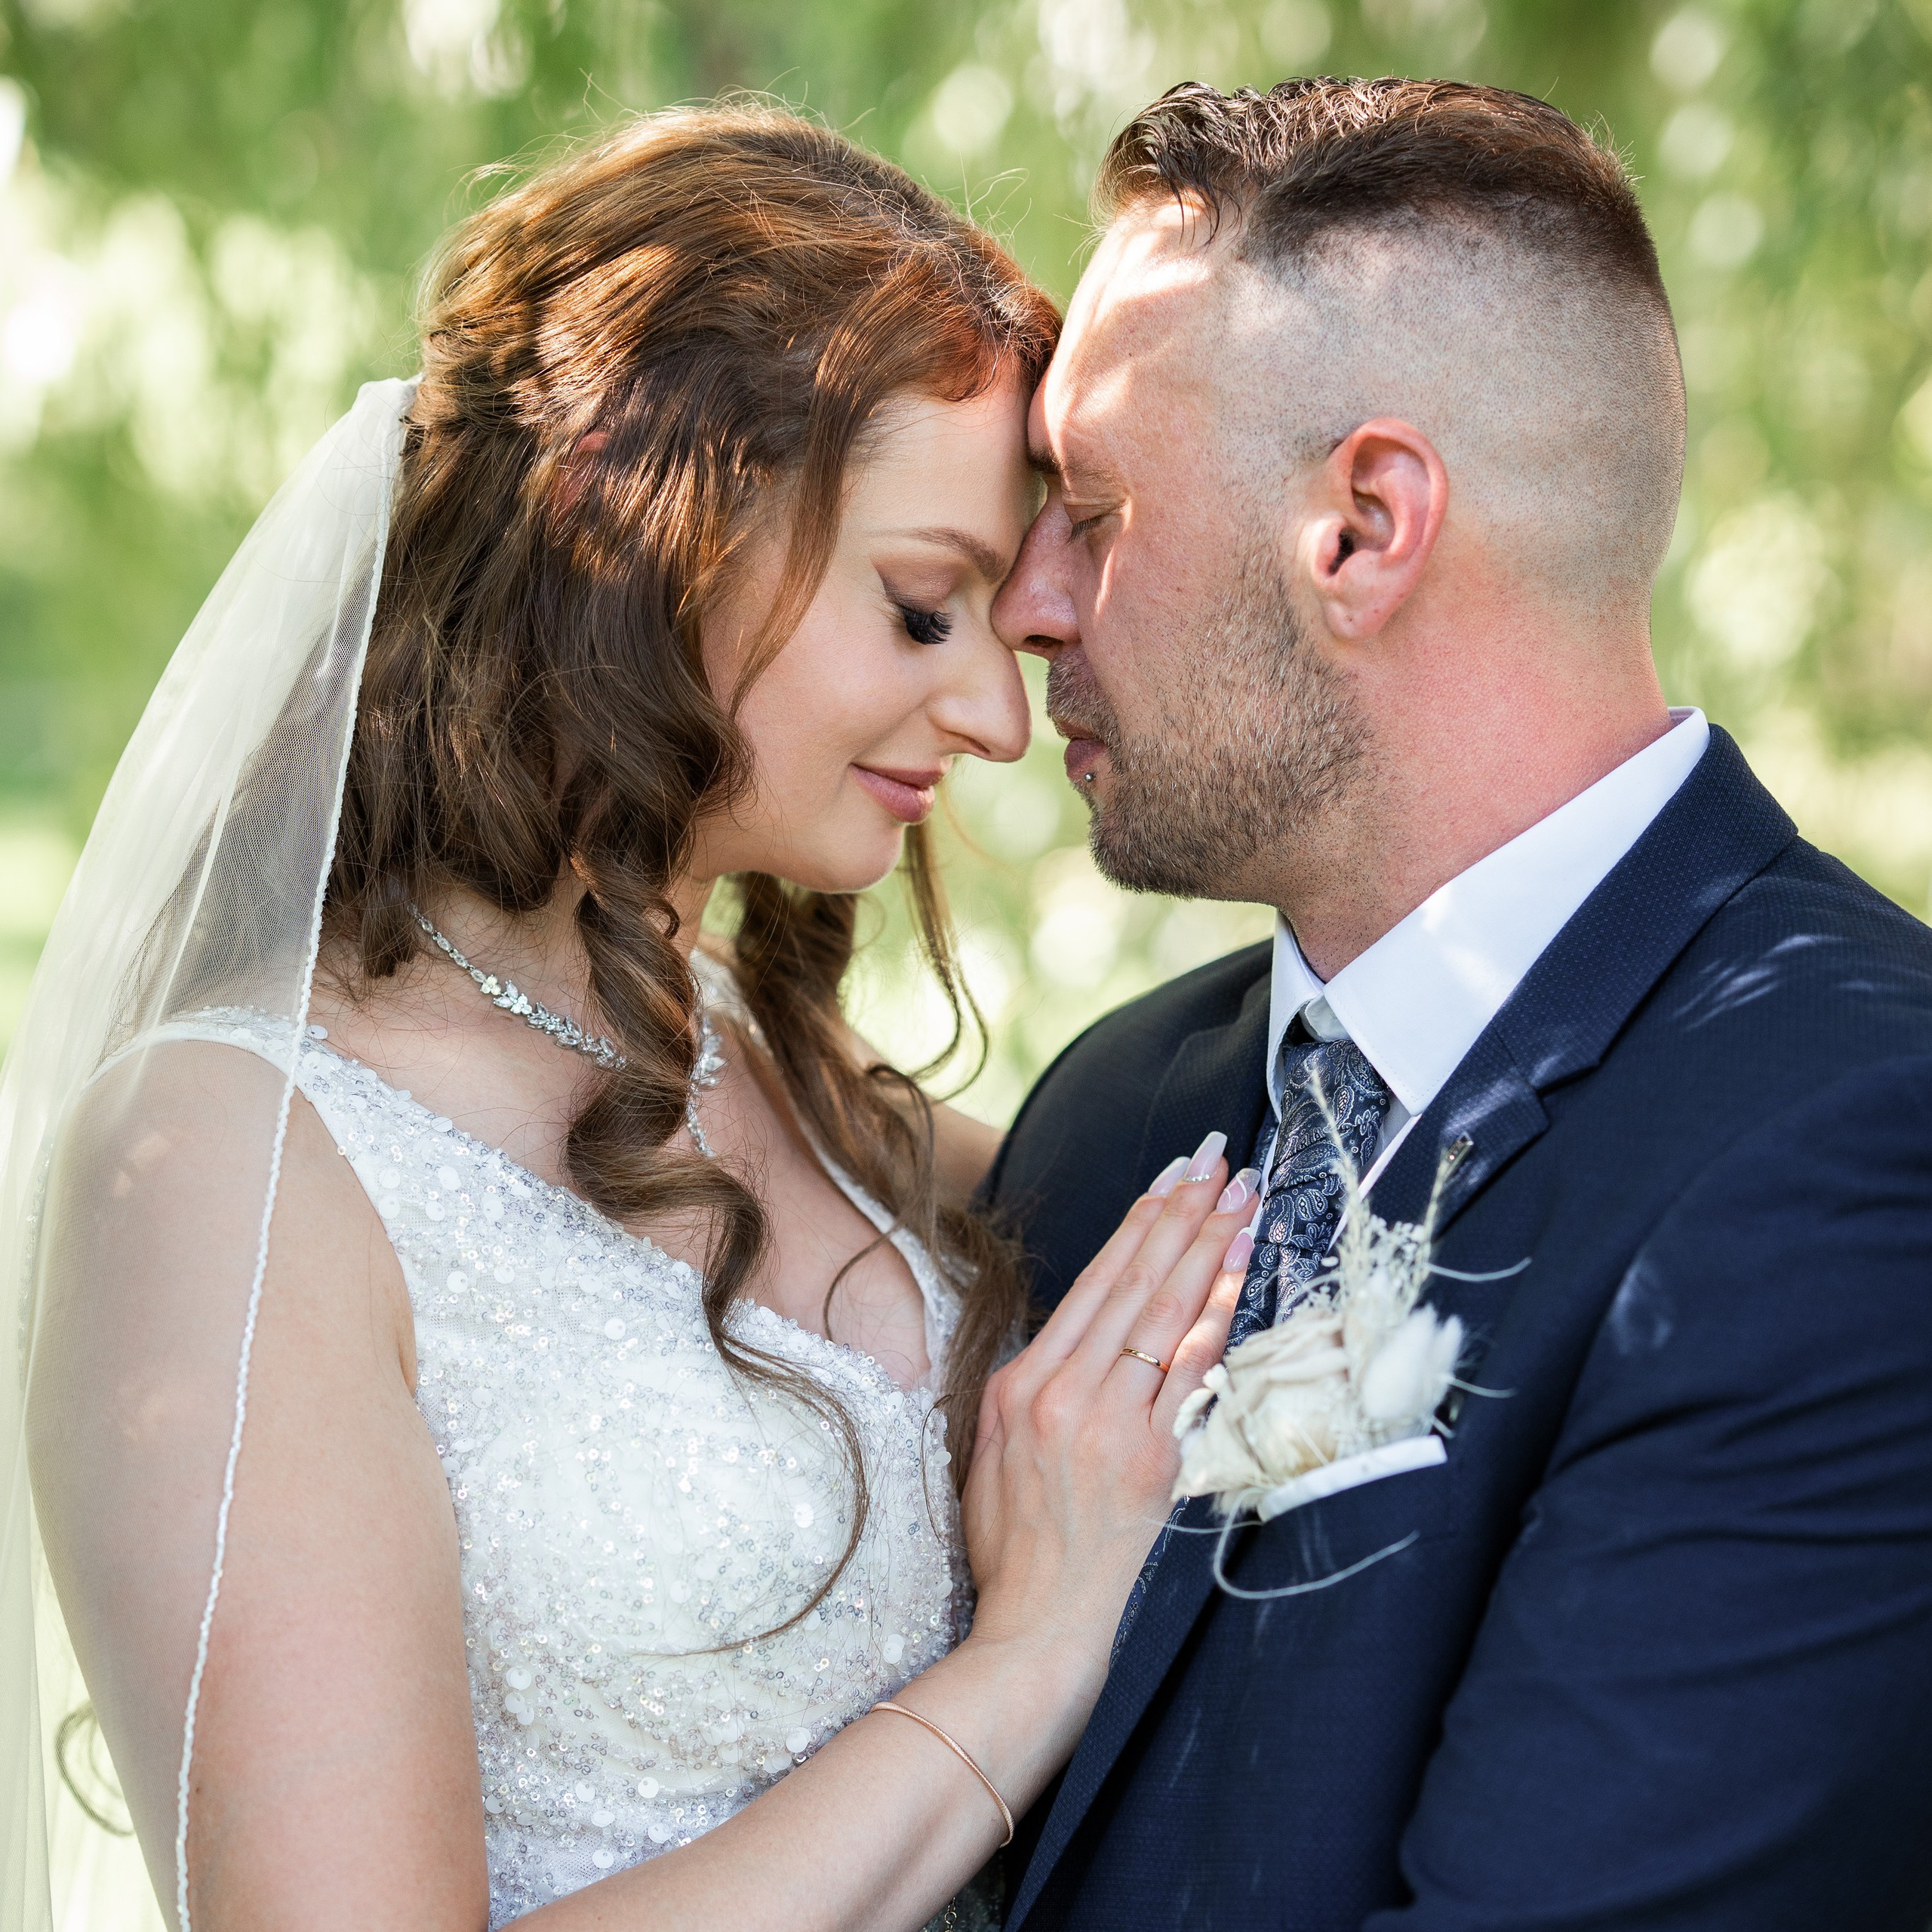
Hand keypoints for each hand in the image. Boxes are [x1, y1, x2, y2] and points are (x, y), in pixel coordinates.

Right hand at [960, 1133, 1260, 1692]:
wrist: (1038, 1621)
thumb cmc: (1016, 1540)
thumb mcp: (996, 1446)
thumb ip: (1036, 1384)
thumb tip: (1085, 1331)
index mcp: (1020, 1382)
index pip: (1093, 1281)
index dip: (1139, 1222)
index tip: (1174, 1177)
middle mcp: (1060, 1390)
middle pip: (1132, 1281)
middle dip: (1181, 1212)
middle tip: (1220, 1160)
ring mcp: (1105, 1420)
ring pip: (1163, 1312)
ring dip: (1207, 1245)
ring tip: (1241, 1196)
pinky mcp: (1148, 1455)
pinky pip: (1188, 1369)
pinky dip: (1216, 1311)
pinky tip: (1239, 1270)